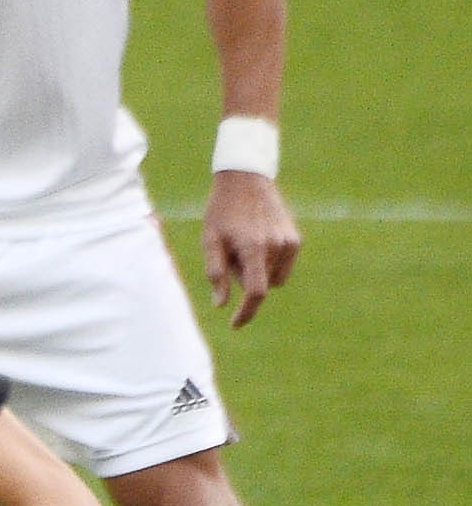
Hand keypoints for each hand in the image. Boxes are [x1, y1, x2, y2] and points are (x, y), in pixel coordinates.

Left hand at [201, 171, 298, 327]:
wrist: (246, 181)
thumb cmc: (221, 212)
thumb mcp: (210, 240)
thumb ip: (215, 273)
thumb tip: (222, 304)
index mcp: (254, 248)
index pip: (256, 291)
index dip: (247, 311)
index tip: (236, 325)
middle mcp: (277, 247)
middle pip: (259, 283)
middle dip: (242, 278)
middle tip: (228, 253)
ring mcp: (290, 243)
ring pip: (272, 277)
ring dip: (257, 271)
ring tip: (243, 244)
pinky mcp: (296, 240)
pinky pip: (281, 267)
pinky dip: (268, 264)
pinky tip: (256, 240)